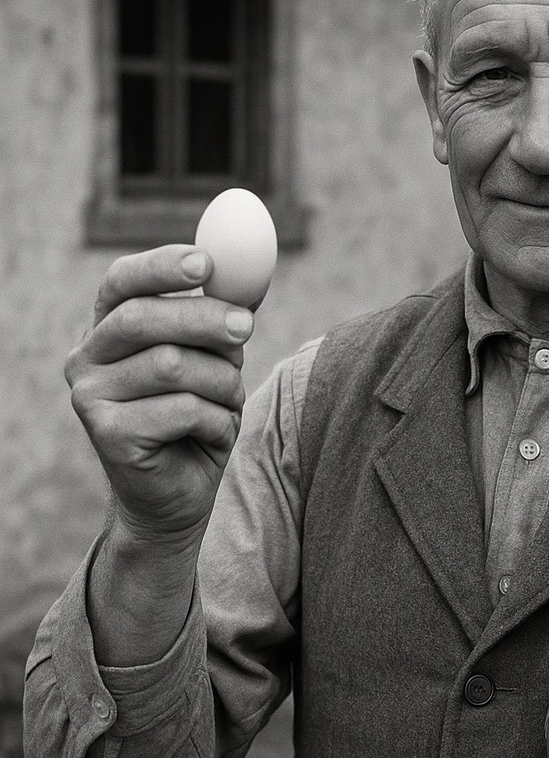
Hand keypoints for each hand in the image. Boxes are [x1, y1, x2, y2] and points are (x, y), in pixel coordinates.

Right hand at [65, 245, 253, 546]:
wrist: (179, 494)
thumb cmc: (197, 416)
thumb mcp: (215, 358)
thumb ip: (224, 313)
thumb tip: (253, 272)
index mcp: (108, 326)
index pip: (122, 281)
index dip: (162, 266)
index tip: (207, 262)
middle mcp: (87, 357)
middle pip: (143, 318)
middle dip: (204, 318)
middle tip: (247, 326)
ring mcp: (89, 397)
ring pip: (172, 366)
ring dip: (222, 382)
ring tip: (230, 401)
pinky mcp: (107, 434)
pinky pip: (182, 410)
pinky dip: (216, 419)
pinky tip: (213, 433)